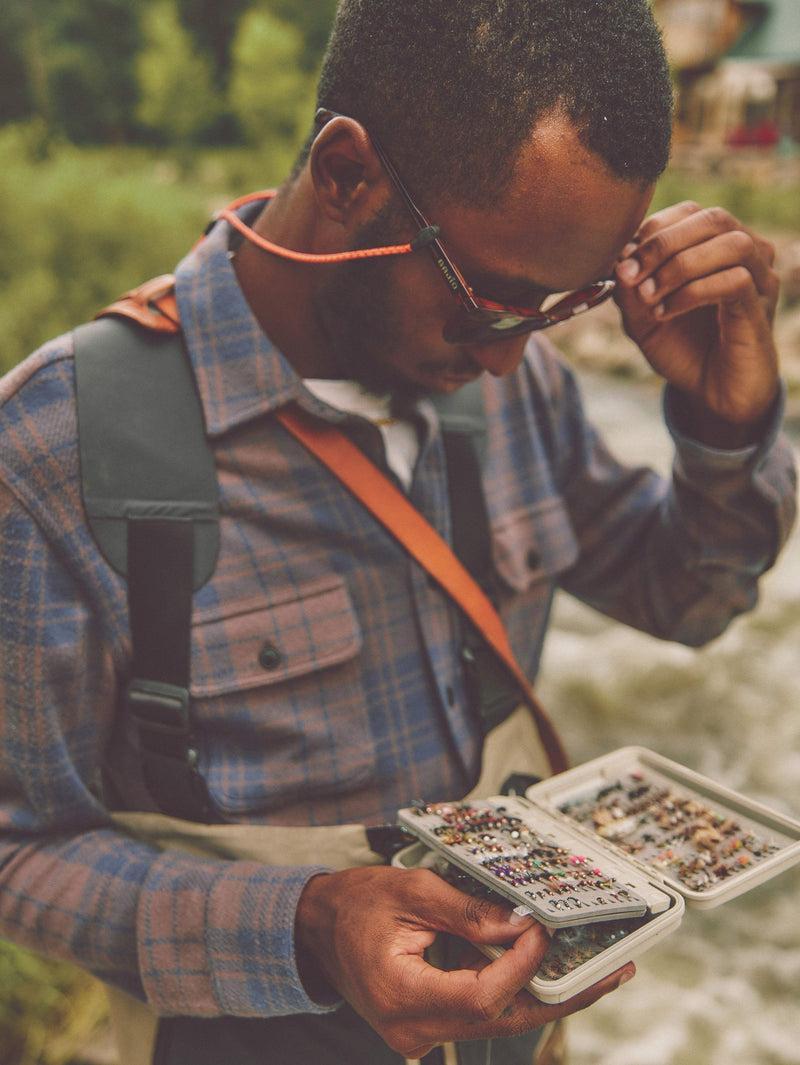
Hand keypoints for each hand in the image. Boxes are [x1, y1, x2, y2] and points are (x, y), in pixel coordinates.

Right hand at [295, 866, 633, 1057]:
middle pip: (502, 1020)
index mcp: (402, 996)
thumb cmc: (356, 904)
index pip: (480, 997)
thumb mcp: (412, 892)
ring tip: (599, 971)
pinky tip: (550, 971)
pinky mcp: (429, 1026)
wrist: (316, 929)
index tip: (544, 931)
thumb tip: (521, 926)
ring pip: (498, 1020)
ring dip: (545, 993)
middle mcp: (413, 1031)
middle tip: (614, 972)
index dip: (520, 967)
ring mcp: (421, 1036)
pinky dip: (516, 991)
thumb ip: (467, 913)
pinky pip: (481, 1013)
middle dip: (561, 995)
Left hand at [614, 201, 780, 445]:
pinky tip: (665, 313)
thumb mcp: (641, 318)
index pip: (690, 212)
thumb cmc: (681, 348)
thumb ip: (629, 289)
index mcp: (715, 247)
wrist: (711, 394)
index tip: (621, 261)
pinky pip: (736, 282)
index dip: (653, 228)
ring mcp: (758, 279)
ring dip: (680, 266)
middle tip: (629, 275)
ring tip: (649, 296)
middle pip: (713, 218)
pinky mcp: (760, 308)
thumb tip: (620, 259)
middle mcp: (744, 255)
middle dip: (662, 243)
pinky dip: (693, 293)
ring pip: (731, 243)